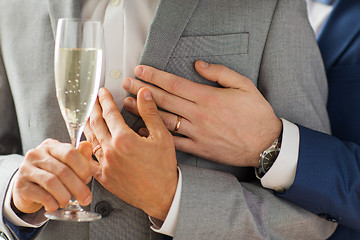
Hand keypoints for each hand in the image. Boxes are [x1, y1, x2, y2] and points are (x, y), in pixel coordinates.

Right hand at [12, 140, 92, 213]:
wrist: (28, 187)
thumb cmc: (51, 173)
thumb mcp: (66, 163)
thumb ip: (80, 156)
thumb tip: (87, 145)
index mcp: (51, 146)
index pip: (70, 153)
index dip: (83, 168)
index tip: (87, 179)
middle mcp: (36, 154)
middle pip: (63, 170)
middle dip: (78, 187)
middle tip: (85, 198)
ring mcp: (26, 169)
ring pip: (52, 183)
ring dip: (65, 196)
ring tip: (68, 201)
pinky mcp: (20, 186)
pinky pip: (41, 195)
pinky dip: (52, 203)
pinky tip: (55, 205)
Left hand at [84, 88, 177, 220]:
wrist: (162, 195)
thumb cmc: (164, 167)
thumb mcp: (162, 136)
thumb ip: (150, 112)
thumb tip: (143, 93)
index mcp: (124, 139)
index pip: (109, 113)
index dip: (105, 100)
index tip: (103, 93)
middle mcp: (110, 151)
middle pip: (96, 124)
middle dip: (94, 109)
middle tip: (93, 101)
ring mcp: (105, 165)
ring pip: (90, 140)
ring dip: (88, 126)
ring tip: (88, 117)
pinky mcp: (103, 177)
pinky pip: (88, 161)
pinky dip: (85, 149)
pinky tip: (84, 143)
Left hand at [122, 61, 281, 166]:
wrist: (266, 144)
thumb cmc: (256, 114)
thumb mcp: (243, 85)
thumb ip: (219, 73)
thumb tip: (198, 65)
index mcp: (208, 98)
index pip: (173, 84)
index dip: (154, 76)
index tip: (140, 70)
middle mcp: (199, 115)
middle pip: (163, 100)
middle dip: (142, 90)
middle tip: (126, 83)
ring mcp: (197, 133)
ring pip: (164, 120)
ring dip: (143, 111)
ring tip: (127, 104)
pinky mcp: (199, 148)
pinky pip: (173, 141)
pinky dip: (157, 136)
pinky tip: (144, 131)